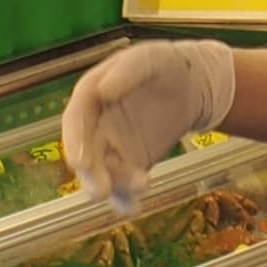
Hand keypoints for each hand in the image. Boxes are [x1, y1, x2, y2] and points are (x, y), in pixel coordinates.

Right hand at [60, 38, 237, 202]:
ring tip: (141, 184)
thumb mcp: (148, 60)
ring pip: (102, 176)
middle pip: (84, 155)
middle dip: (90, 175)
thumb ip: (126, 72)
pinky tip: (134, 206)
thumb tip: (103, 90)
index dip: (75, 142)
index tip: (80, 162)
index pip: (76, 121)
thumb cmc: (163, 66)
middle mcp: (94, 127)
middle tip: (102, 190)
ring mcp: (112, 150)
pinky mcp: (131, 166)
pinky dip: (126, 200)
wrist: (191, 85)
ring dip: (114, 187)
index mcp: (90, 98)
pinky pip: (123, 188)